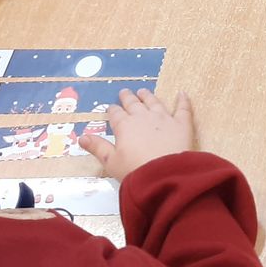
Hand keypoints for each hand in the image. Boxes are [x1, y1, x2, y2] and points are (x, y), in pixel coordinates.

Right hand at [81, 88, 195, 181]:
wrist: (164, 175)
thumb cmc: (134, 170)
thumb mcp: (111, 162)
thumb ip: (98, 147)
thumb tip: (82, 136)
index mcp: (125, 126)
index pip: (116, 114)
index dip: (113, 110)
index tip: (111, 107)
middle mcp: (143, 117)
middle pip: (134, 104)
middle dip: (128, 98)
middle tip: (125, 92)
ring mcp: (163, 118)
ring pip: (154, 102)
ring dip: (148, 96)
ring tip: (143, 91)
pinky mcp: (181, 123)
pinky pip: (183, 108)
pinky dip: (183, 100)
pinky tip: (182, 93)